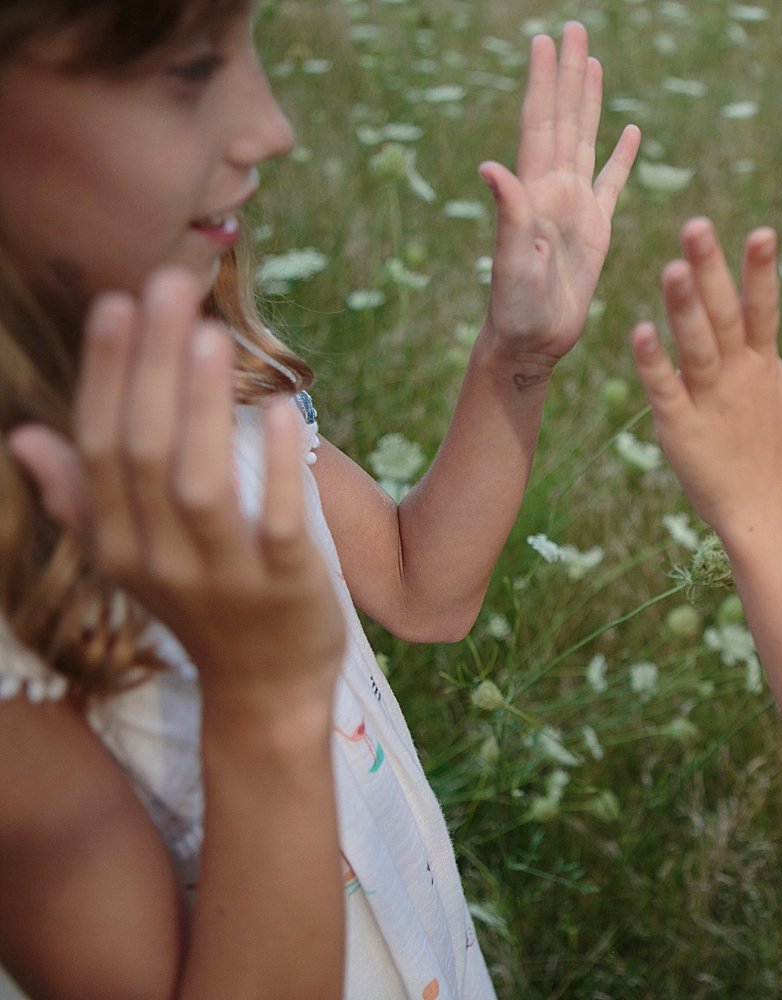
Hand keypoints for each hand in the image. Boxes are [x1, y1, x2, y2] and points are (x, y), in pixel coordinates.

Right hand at [6, 271, 343, 711]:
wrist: (265, 694)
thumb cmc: (201, 610)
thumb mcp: (130, 560)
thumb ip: (80, 499)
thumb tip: (25, 435)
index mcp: (117, 542)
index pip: (100, 443)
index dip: (106, 372)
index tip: (118, 301)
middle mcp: (158, 558)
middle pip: (142, 450)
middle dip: (152, 364)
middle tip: (171, 284)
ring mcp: (222, 576)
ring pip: (198, 484)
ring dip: (201, 405)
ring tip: (212, 333)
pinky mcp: (286, 590)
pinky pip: (277, 523)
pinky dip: (279, 467)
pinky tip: (286, 407)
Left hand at [478, 21, 639, 366]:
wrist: (530, 341)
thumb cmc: (516, 307)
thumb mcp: (513, 261)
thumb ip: (508, 214)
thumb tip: (489, 167)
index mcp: (536, 191)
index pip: (540, 123)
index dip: (543, 82)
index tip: (544, 40)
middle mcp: (553, 189)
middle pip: (562, 118)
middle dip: (566, 73)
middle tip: (572, 28)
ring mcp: (575, 206)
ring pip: (584, 139)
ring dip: (588, 101)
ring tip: (592, 62)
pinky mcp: (594, 229)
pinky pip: (611, 182)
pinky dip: (621, 155)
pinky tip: (630, 131)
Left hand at [632, 219, 781, 532]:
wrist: (757, 505)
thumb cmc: (772, 442)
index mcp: (760, 362)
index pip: (763, 309)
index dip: (761, 271)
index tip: (761, 231)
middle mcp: (736, 375)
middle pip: (725, 317)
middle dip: (713, 272)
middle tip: (697, 226)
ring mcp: (708, 399)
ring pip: (696, 348)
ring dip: (684, 310)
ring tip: (672, 268)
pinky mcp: (678, 424)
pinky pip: (665, 389)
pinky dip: (653, 363)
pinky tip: (639, 331)